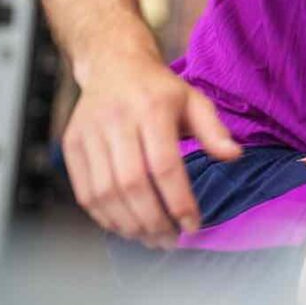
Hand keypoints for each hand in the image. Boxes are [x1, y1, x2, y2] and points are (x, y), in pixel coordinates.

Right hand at [62, 55, 239, 248]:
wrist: (113, 64)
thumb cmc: (159, 89)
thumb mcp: (193, 100)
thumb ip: (213, 130)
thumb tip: (234, 156)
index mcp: (152, 108)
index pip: (164, 165)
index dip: (178, 201)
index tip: (192, 225)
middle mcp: (117, 120)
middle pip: (132, 184)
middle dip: (153, 220)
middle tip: (170, 240)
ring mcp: (89, 133)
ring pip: (105, 193)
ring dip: (128, 225)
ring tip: (150, 238)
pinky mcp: (71, 145)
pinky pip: (84, 192)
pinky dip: (104, 217)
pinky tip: (125, 226)